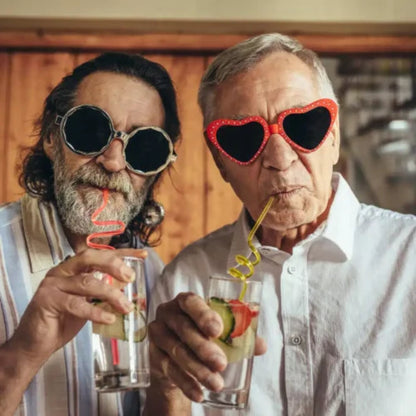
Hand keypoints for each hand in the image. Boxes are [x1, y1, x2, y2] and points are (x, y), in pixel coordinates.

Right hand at [8, 248, 146, 362]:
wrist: (35, 344)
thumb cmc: (63, 320)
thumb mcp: (88, 302)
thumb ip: (103, 292)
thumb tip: (129, 286)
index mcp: (72, 268)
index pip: (100, 254)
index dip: (122, 253)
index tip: (143, 255)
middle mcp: (62, 270)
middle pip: (89, 258)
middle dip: (113, 265)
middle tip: (130, 278)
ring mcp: (53, 284)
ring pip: (86, 282)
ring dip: (111, 294)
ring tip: (126, 307)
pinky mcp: (47, 300)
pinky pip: (76, 304)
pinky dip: (96, 311)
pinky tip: (109, 318)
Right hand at [148, 292, 266, 402]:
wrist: (177, 357)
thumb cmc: (202, 335)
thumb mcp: (219, 333)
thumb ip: (238, 336)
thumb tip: (261, 345)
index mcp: (185, 301)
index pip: (190, 301)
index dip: (203, 314)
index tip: (218, 330)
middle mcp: (168, 313)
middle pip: (183, 328)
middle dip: (203, 347)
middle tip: (221, 363)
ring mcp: (158, 334)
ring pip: (177, 351)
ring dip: (197, 369)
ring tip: (216, 383)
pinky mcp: (154, 355)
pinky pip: (170, 370)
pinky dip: (186, 383)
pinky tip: (199, 393)